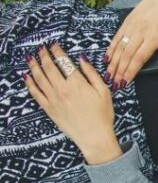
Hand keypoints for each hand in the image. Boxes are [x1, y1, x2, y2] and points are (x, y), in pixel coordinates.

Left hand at [24, 44, 121, 164]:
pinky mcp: (49, 109)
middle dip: (44, 56)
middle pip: (49, 68)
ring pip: (40, 78)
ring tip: (31, 58)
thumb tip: (82, 60)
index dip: (57, 52)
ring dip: (34, 66)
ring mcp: (54, 99)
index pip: (64, 62)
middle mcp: (62, 89)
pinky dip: (30, 84)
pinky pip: (35, 93)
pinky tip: (27, 77)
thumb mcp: (104, 92)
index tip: (54, 45)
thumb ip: (92, 74)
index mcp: (77, 83)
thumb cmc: (103, 115)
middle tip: (41, 49)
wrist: (94, 136)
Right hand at [106, 0, 157, 86]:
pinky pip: (117, 37)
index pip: (139, 59)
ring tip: (108, 75)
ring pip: (120, 47)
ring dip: (113, 62)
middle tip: (114, 84)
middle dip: (119, 71)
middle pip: (127, 55)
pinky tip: (107, 58)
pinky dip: (111, 48)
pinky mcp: (127, 21)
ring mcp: (132, 26)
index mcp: (154, 37)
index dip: (131, 72)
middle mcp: (140, 32)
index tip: (125, 83)